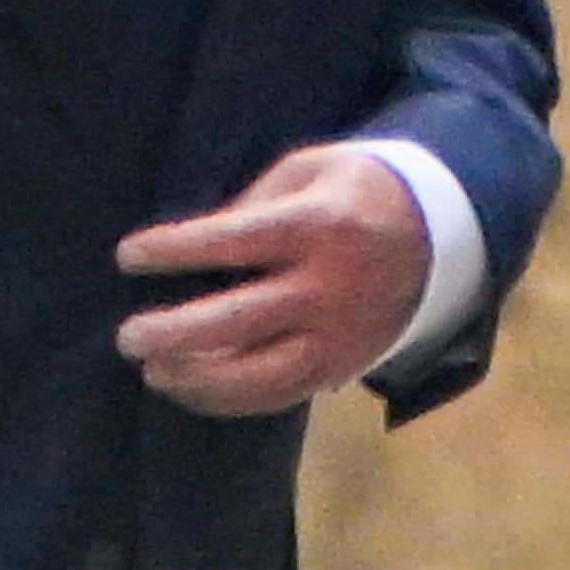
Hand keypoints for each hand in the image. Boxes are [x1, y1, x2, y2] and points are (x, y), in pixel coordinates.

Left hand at [112, 146, 429, 416]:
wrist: (441, 236)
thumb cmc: (358, 190)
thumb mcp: (311, 169)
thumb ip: (256, 201)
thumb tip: (199, 245)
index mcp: (318, 225)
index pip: (234, 241)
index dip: (177, 250)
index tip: (128, 256)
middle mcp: (327, 286)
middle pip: (239, 320)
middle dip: (175, 332)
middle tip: (128, 336)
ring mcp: (338, 334)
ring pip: (260, 373)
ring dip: (198, 378)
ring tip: (153, 371)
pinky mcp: (343, 366)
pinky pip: (281, 394)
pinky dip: (231, 400)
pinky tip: (192, 389)